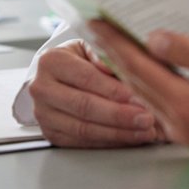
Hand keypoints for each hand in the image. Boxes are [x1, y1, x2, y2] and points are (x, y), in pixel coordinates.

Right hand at [28, 38, 163, 147]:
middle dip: (120, 115)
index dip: (114, 90)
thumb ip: (105, 54)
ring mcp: (44, 114)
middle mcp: (42, 88)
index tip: (138, 97)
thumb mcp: (89, 46)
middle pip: (85, 106)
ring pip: (84, 128)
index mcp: (51, 61)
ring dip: (118, 133)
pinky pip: (83, 142)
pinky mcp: (51, 134)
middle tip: (146, 118)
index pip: (87, 77)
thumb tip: (121, 66)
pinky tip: (128, 137)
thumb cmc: (77, 59)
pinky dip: (109, 142)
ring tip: (143, 131)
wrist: (56, 76)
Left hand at [88, 20, 188, 166]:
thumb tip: (156, 40)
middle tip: (99, 29)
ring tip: (120, 44)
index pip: (139, 66)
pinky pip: (163, 105)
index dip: (116, 41)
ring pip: (148, 94)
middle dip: (115, 52)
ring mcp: (188, 131)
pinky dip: (152, 83)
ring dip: (131, 68)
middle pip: (136, 81)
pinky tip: (156, 70)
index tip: (98, 21)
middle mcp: (180, 122)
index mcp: (187, 104)